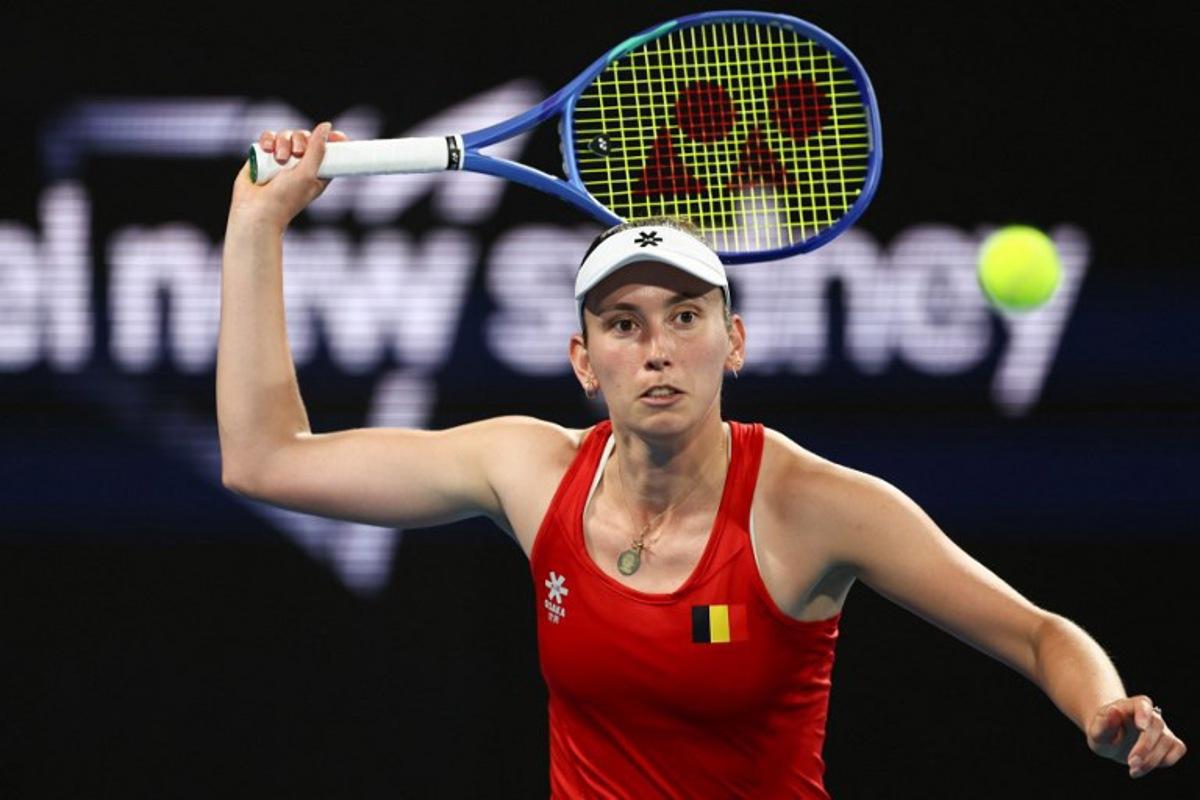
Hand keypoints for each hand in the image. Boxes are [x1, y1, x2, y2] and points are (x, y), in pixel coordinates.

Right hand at [228, 123, 348, 232]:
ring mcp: (281, 159)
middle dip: (300, 140)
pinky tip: (266, 149)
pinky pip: (268, 137)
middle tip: (297, 153)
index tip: (337, 136)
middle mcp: (300, 165)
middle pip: (304, 137)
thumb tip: (327, 126)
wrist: (255, 210)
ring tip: (279, 158)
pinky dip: (267, 139)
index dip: (333, 141)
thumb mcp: (308, 174)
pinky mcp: (263, 156)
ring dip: (283, 142)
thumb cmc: (285, 198)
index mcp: (317, 172)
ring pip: (286, 135)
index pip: (328, 151)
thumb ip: (317, 150)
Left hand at [1087, 695, 1186, 778]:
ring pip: (1167, 740)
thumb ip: (1103, 723)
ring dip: (1152, 759)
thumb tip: (1114, 710)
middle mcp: (1150, 714)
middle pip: (1156, 726)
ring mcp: (1161, 728)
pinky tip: (1146, 767)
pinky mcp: (1169, 742)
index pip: (1142, 704)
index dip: (1143, 714)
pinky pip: (1177, 748)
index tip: (1140, 727)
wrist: (1111, 741)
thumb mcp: (1096, 730)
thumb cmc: (1103, 733)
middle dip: (1145, 747)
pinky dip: (1165, 760)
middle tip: (1131, 763)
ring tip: (1133, 770)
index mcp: (1130, 705)